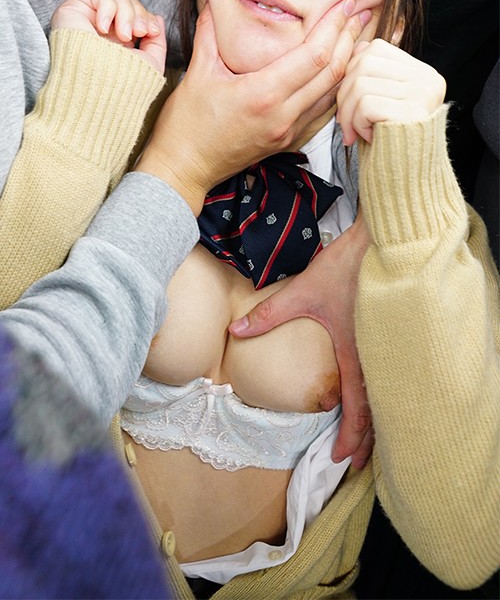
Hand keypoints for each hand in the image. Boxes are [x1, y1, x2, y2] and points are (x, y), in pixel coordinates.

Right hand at [51, 0, 166, 74]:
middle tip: (137, 33)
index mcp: (117, 37)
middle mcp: (102, 27)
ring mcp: (87, 17)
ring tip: (123, 35)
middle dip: (138, 13)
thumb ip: (157, 41)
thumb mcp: (150, 63)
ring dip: (125, 12)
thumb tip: (158, 17)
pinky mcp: (72, 10)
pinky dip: (107, 9)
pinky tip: (102, 29)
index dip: (146, 16)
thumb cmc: (121, 84)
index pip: (134, 11)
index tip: (152, 31)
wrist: (98, 90)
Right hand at [135, 0, 370, 213]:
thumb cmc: (186, 126)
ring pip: (332, 95)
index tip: (345, 5)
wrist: (184, 169)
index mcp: (263, 94)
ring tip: (357, 39)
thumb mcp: (196, 74)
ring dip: (348, 65)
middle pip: (331, 74)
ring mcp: (288, 131)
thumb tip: (215, 3)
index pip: (313, 56)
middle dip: (349, 40)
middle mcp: (283, 115)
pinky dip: (334, 90)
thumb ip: (209, 34)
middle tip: (360, 14)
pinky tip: (338, 74)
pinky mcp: (288, 141)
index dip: (334, 28)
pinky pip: (321, 113)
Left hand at [229, 213, 373, 468]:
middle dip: (368, 441)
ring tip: (368, 440)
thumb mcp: (303, 291)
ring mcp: (387, 347)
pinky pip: (390, 377)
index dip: (351, 438)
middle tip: (357, 463)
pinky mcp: (391, 335)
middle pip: (377, 412)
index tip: (342, 458)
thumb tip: (235, 331)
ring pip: (386, 396)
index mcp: (355, 354)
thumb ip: (269, 314)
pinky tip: (375, 399)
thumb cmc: (346, 267)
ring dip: (376, 422)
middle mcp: (375, 357)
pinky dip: (382, 397)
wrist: (384, 241)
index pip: (357, 409)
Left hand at [337, 39, 446, 145]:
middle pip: (363, 63)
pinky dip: (358, 123)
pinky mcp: (414, 113)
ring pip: (361, 84)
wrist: (406, 180)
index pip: (374, 49)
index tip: (351, 102)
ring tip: (357, 132)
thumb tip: (354, 49)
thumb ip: (372, 75)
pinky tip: (369, 137)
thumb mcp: (380, 101)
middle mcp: (427, 78)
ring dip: (349, 113)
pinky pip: (366, 105)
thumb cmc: (388, 141)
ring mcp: (423, 94)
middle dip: (344, 95)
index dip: (352, 73)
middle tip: (346, 123)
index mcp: (421, 71)